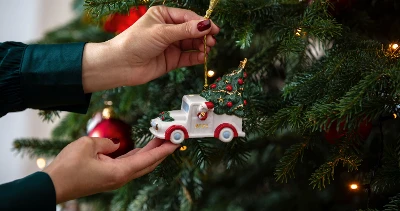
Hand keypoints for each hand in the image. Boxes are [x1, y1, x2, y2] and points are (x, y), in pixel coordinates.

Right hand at [43, 137, 178, 203]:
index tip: (176, 142)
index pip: (148, 159)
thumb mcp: (87, 145)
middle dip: (161, 150)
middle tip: (172, 137)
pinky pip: (128, 165)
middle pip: (147, 163)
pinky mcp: (108, 177)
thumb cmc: (68, 167)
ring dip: (150, 152)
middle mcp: (120, 178)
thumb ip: (106, 143)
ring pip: (139, 164)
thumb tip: (115, 145)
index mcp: (119, 172)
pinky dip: (138, 156)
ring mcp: (115, 178)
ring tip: (160, 138)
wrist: (52, 185)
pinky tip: (141, 148)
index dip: (163, 150)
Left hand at [82, 6, 219, 92]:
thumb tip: (206, 25)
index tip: (214, 28)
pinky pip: (187, 57)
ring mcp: (170, 45)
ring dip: (200, 46)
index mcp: (163, 16)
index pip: (187, 17)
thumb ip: (186, 30)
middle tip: (212, 41)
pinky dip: (196, 57)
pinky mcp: (171, 60)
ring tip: (207, 49)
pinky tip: (202, 57)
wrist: (121, 65)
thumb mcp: (162, 32)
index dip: (201, 23)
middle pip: (191, 31)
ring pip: (191, 44)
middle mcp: (168, 30)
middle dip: (202, 35)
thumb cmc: (136, 42)